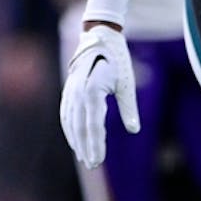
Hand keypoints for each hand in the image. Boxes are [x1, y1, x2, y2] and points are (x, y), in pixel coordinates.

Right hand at [59, 23, 139, 167]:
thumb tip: (134, 129)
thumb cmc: (117, 59)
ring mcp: (70, 91)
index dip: (96, 145)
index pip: (94, 125)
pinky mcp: (68, 90)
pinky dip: (69, 129)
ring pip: (70, 122)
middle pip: (80, 127)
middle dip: (86, 147)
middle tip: (92, 165)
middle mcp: (78, 93)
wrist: (99, 36)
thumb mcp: (126, 83)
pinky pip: (66, 114)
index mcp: (93, 91)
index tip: (99, 161)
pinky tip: (74, 139)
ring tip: (83, 157)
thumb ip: (129, 107)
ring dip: (76, 141)